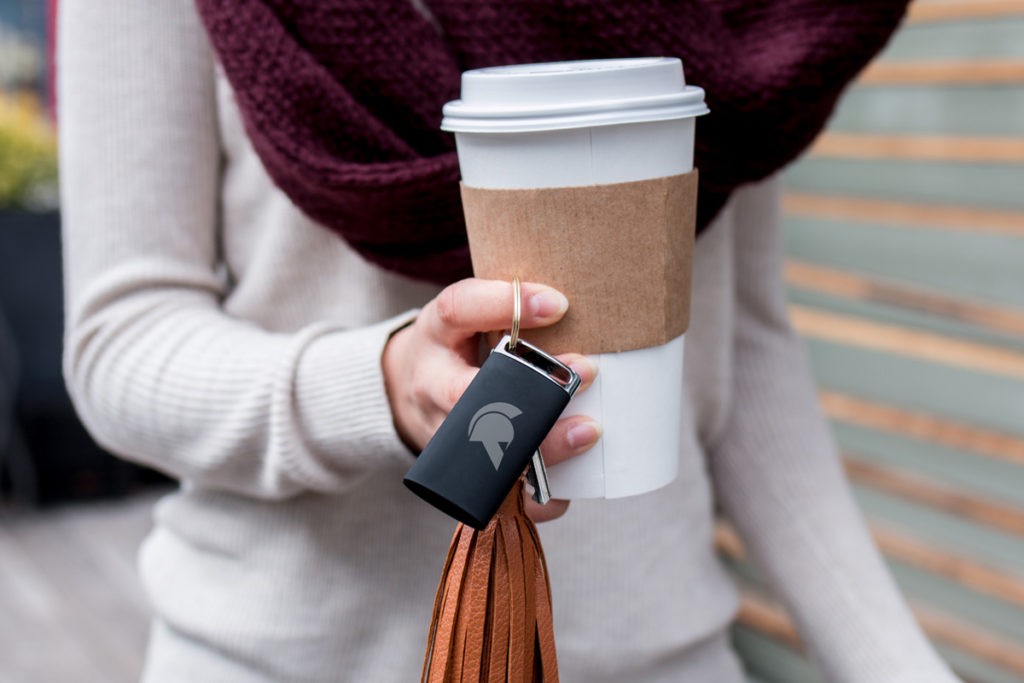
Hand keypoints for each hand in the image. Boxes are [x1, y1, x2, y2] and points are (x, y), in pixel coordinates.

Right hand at [383, 278, 599, 522]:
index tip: (558, 303)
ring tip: (587, 431)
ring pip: (486, 455)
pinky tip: (569, 482)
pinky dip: (538, 497)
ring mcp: (443, 440)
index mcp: (434, 338)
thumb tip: (560, 306)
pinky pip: (502, 500)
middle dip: (528, 392)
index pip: (459, 309)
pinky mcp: (461, 478)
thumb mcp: (463, 312)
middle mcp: (431, 390)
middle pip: (470, 397)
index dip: (503, 305)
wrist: (404, 391)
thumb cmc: (450, 346)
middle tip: (586, 373)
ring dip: (543, 448)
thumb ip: (501, 303)